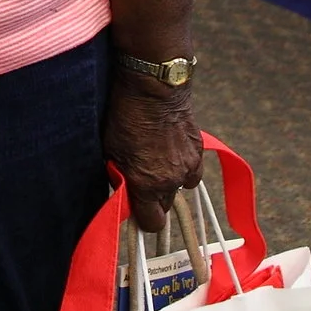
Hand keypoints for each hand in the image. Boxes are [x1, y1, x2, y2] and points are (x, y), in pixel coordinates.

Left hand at [104, 77, 202, 232]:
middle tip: (143, 181)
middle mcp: (170, 181)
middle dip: (154, 199)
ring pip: (179, 189)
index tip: (136, 209)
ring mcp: (188, 167)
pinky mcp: (199, 151)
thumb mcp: (111, 149)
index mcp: (147, 184)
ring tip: (157, 162)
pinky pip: (192, 172)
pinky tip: (172, 153)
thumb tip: (124, 191)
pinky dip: (184, 168)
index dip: (143, 219)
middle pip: (165, 207)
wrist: (153, 87)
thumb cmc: (126, 115)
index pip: (151, 223)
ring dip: (169, 182)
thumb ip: (119, 176)